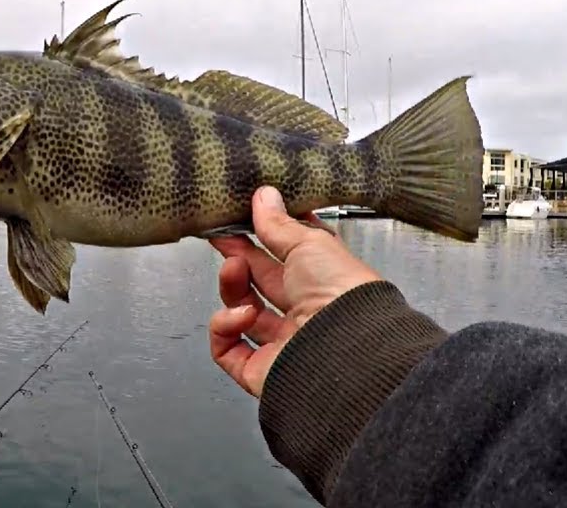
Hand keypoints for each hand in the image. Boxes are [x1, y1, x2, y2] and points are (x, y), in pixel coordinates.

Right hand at [207, 186, 381, 397]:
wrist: (344, 351)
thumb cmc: (341, 294)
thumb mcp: (309, 243)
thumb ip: (279, 223)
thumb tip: (263, 196)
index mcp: (323, 282)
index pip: (288, 256)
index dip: (265, 236)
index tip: (245, 217)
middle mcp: (304, 313)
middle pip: (260, 281)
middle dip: (239, 256)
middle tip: (222, 235)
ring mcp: (281, 343)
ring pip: (241, 312)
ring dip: (231, 286)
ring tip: (234, 269)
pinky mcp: (259, 369)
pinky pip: (227, 348)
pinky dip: (224, 327)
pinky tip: (240, 315)